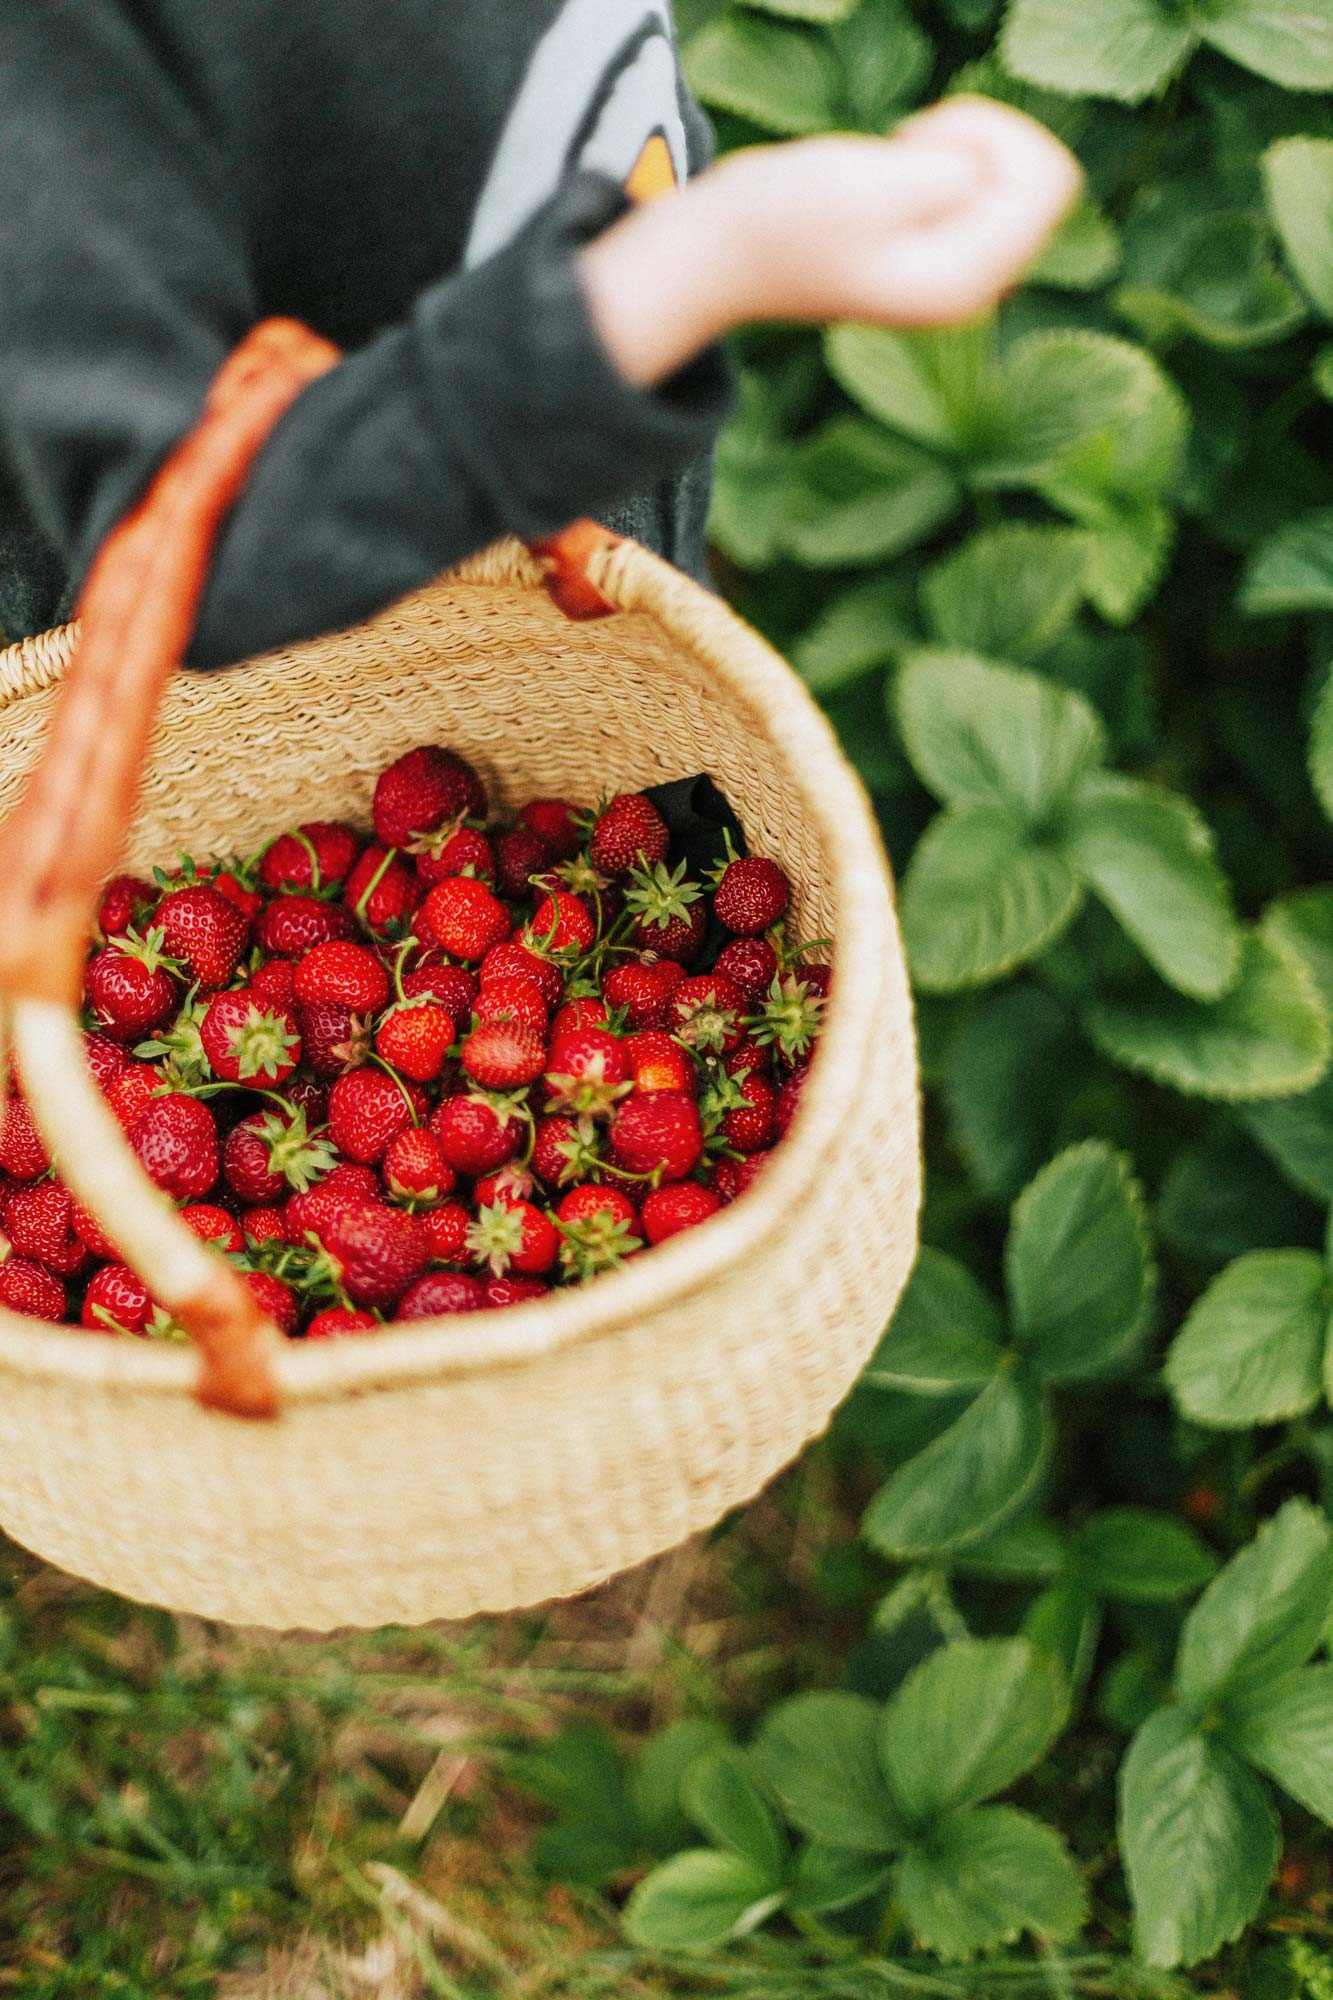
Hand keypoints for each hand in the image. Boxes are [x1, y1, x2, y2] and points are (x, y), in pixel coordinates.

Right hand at [719, 98, 1082, 327]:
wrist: (722, 252)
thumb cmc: (786, 219)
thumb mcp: (878, 181)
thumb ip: (955, 173)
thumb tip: (987, 173)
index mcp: (964, 281)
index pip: (1045, 181)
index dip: (995, 132)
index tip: (923, 136)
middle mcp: (971, 288)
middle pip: (1037, 178)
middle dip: (981, 138)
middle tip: (906, 145)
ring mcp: (952, 272)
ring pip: (1007, 176)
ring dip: (956, 144)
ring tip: (892, 160)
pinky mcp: (932, 250)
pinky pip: (975, 184)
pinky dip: (941, 158)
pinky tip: (891, 170)